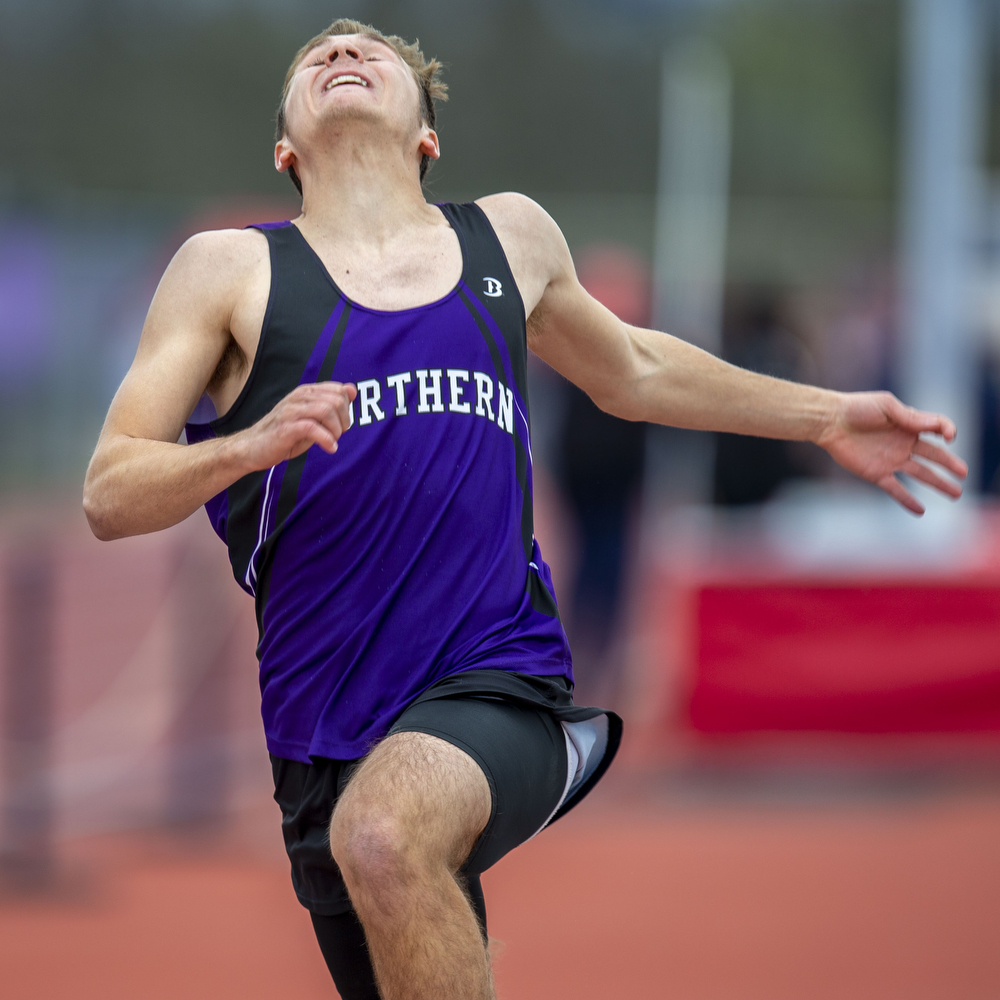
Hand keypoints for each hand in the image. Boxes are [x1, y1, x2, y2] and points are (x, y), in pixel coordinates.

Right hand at [236, 382, 356, 469]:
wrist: (252, 447)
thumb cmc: (284, 433)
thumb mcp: (311, 417)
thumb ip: (331, 404)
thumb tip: (352, 390)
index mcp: (306, 392)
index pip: (339, 390)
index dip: (347, 409)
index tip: (342, 424)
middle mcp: (298, 397)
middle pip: (336, 400)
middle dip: (344, 420)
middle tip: (338, 434)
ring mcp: (291, 411)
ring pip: (326, 411)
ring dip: (336, 430)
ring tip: (332, 441)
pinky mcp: (285, 428)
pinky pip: (313, 428)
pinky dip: (327, 440)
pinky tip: (329, 448)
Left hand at [815, 391, 967, 514]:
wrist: (830, 422)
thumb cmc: (857, 408)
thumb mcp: (887, 406)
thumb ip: (911, 417)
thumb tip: (937, 428)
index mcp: (909, 425)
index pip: (937, 428)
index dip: (947, 431)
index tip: (949, 437)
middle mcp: (903, 443)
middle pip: (933, 455)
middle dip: (950, 464)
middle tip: (963, 473)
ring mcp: (891, 460)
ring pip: (920, 474)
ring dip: (938, 484)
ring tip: (956, 494)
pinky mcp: (877, 473)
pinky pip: (896, 489)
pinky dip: (908, 500)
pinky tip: (921, 510)